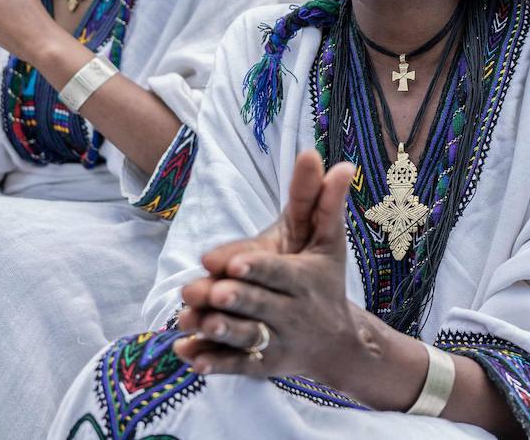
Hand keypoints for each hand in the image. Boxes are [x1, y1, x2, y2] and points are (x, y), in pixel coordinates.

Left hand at [174, 152, 359, 381]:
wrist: (338, 343)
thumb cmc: (325, 279)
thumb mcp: (328, 241)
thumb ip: (325, 202)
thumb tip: (343, 164)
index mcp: (304, 279)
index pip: (278, 273)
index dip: (258, 267)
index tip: (233, 263)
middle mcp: (292, 313)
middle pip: (258, 305)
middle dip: (235, 299)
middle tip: (210, 291)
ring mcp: (276, 341)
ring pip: (245, 337)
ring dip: (218, 331)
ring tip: (190, 320)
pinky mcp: (262, 364)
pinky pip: (236, 365)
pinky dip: (212, 361)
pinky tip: (187, 353)